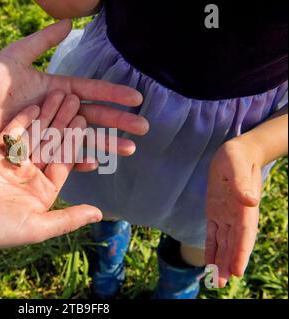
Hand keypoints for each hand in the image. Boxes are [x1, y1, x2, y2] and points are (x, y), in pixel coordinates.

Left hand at [0, 19, 147, 153]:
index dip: (114, 94)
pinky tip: (94, 164)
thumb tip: (69, 21)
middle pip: (94, 116)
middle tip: (144, 128)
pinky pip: (60, 154)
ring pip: (82, 137)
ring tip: (129, 150)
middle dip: (119, 122)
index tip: (137, 97)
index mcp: (57, 88)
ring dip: (106, 143)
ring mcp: (48, 129)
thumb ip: (42, 40)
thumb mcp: (17, 55)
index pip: (92, 91)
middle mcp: (57, 110)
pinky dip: (76, 159)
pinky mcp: (37, 145)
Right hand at [0, 94, 102, 255]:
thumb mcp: (36, 227)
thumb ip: (68, 219)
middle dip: (63, 122)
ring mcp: (12, 162)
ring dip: (47, 115)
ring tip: (59, 93)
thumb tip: (99, 213)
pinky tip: (36, 103)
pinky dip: (24, 118)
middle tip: (75, 99)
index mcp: (43, 191)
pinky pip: (12, 133)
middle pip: (51, 144)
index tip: (83, 120)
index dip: (74, 141)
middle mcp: (30, 175)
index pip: (63, 162)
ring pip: (34, 134)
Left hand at [205, 138, 263, 287]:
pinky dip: (211, 249)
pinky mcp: (216, 212)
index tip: (236, 270)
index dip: (240, 252)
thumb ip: (241, 183)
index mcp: (244, 206)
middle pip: (233, 243)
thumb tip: (250, 201)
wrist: (237, 152)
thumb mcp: (236, 164)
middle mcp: (237, 215)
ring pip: (224, 242)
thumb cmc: (238, 156)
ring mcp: (227, 215)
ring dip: (220, 260)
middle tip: (220, 283)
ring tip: (215, 281)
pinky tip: (208, 263)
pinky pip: (213, 234)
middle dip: (228, 263)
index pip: (244, 233)